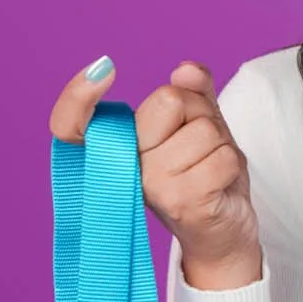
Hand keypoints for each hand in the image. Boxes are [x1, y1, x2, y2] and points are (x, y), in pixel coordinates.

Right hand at [49, 57, 262, 285]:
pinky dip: (231, 165)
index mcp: (116, 145)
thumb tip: (186, 69)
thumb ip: (193, 92)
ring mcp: (149, 185)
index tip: (102, 70)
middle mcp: (122, 166)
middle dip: (199, 112)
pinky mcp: (180, 202)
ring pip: (204, 129)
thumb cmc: (206, 175)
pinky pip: (223, 156)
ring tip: (209, 168)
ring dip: (220, 143)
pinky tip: (218, 185)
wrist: (223, 232)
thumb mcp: (199, 125)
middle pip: (168, 100)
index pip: (71, 122)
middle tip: (198, 144)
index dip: (77, 97)